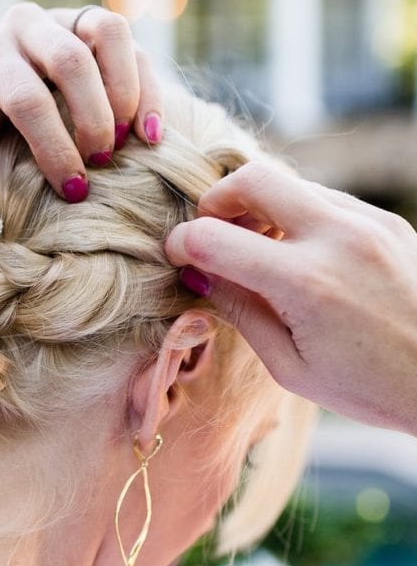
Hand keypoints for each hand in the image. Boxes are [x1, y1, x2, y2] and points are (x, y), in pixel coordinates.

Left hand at [0, 2, 165, 201]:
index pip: (25, 97)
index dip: (53, 147)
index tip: (73, 188)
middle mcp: (26, 26)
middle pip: (70, 60)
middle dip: (91, 119)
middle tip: (100, 163)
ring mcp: (67, 20)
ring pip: (108, 32)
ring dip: (125, 92)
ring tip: (128, 142)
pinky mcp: (100, 29)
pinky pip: (134, 46)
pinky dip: (148, 90)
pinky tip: (152, 135)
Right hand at [165, 162, 416, 435]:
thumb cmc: (370, 388)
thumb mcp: (290, 367)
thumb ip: (241, 312)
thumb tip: (202, 276)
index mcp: (305, 283)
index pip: (214, 238)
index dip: (182, 244)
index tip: (177, 256)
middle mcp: (337, 238)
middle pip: (253, 177)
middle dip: (217, 201)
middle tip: (212, 234)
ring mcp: (368, 222)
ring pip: (292, 184)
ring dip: (262, 208)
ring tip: (257, 252)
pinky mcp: (388, 221)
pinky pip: (327, 200)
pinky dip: (300, 217)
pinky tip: (300, 257)